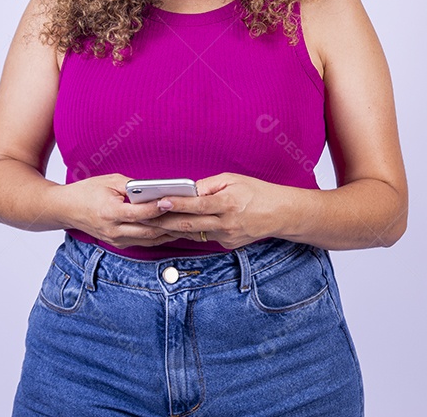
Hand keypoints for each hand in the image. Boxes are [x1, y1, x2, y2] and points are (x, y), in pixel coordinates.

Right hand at [59, 173, 178, 248]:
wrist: (66, 209)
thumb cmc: (87, 191)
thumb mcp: (109, 181)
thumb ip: (133, 186)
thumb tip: (156, 189)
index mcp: (109, 212)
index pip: (138, 213)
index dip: (156, 208)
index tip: (171, 200)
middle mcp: (113, 230)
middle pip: (147, 230)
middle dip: (168, 223)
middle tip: (186, 214)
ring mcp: (116, 240)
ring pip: (148, 239)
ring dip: (167, 233)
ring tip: (184, 223)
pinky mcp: (118, 244)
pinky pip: (143, 242)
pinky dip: (158, 236)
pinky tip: (171, 229)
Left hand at [140, 172, 285, 249]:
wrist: (280, 214)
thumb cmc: (256, 192)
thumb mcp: (232, 180)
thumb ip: (208, 186)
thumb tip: (187, 192)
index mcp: (228, 203)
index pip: (197, 205)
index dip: (177, 204)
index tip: (159, 201)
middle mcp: (227, 223)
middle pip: (190, 224)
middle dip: (165, 221)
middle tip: (146, 216)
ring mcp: (227, 237)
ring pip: (194, 234)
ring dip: (173, 229)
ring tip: (153, 222)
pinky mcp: (228, 245)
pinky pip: (205, 237)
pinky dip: (191, 231)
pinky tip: (176, 226)